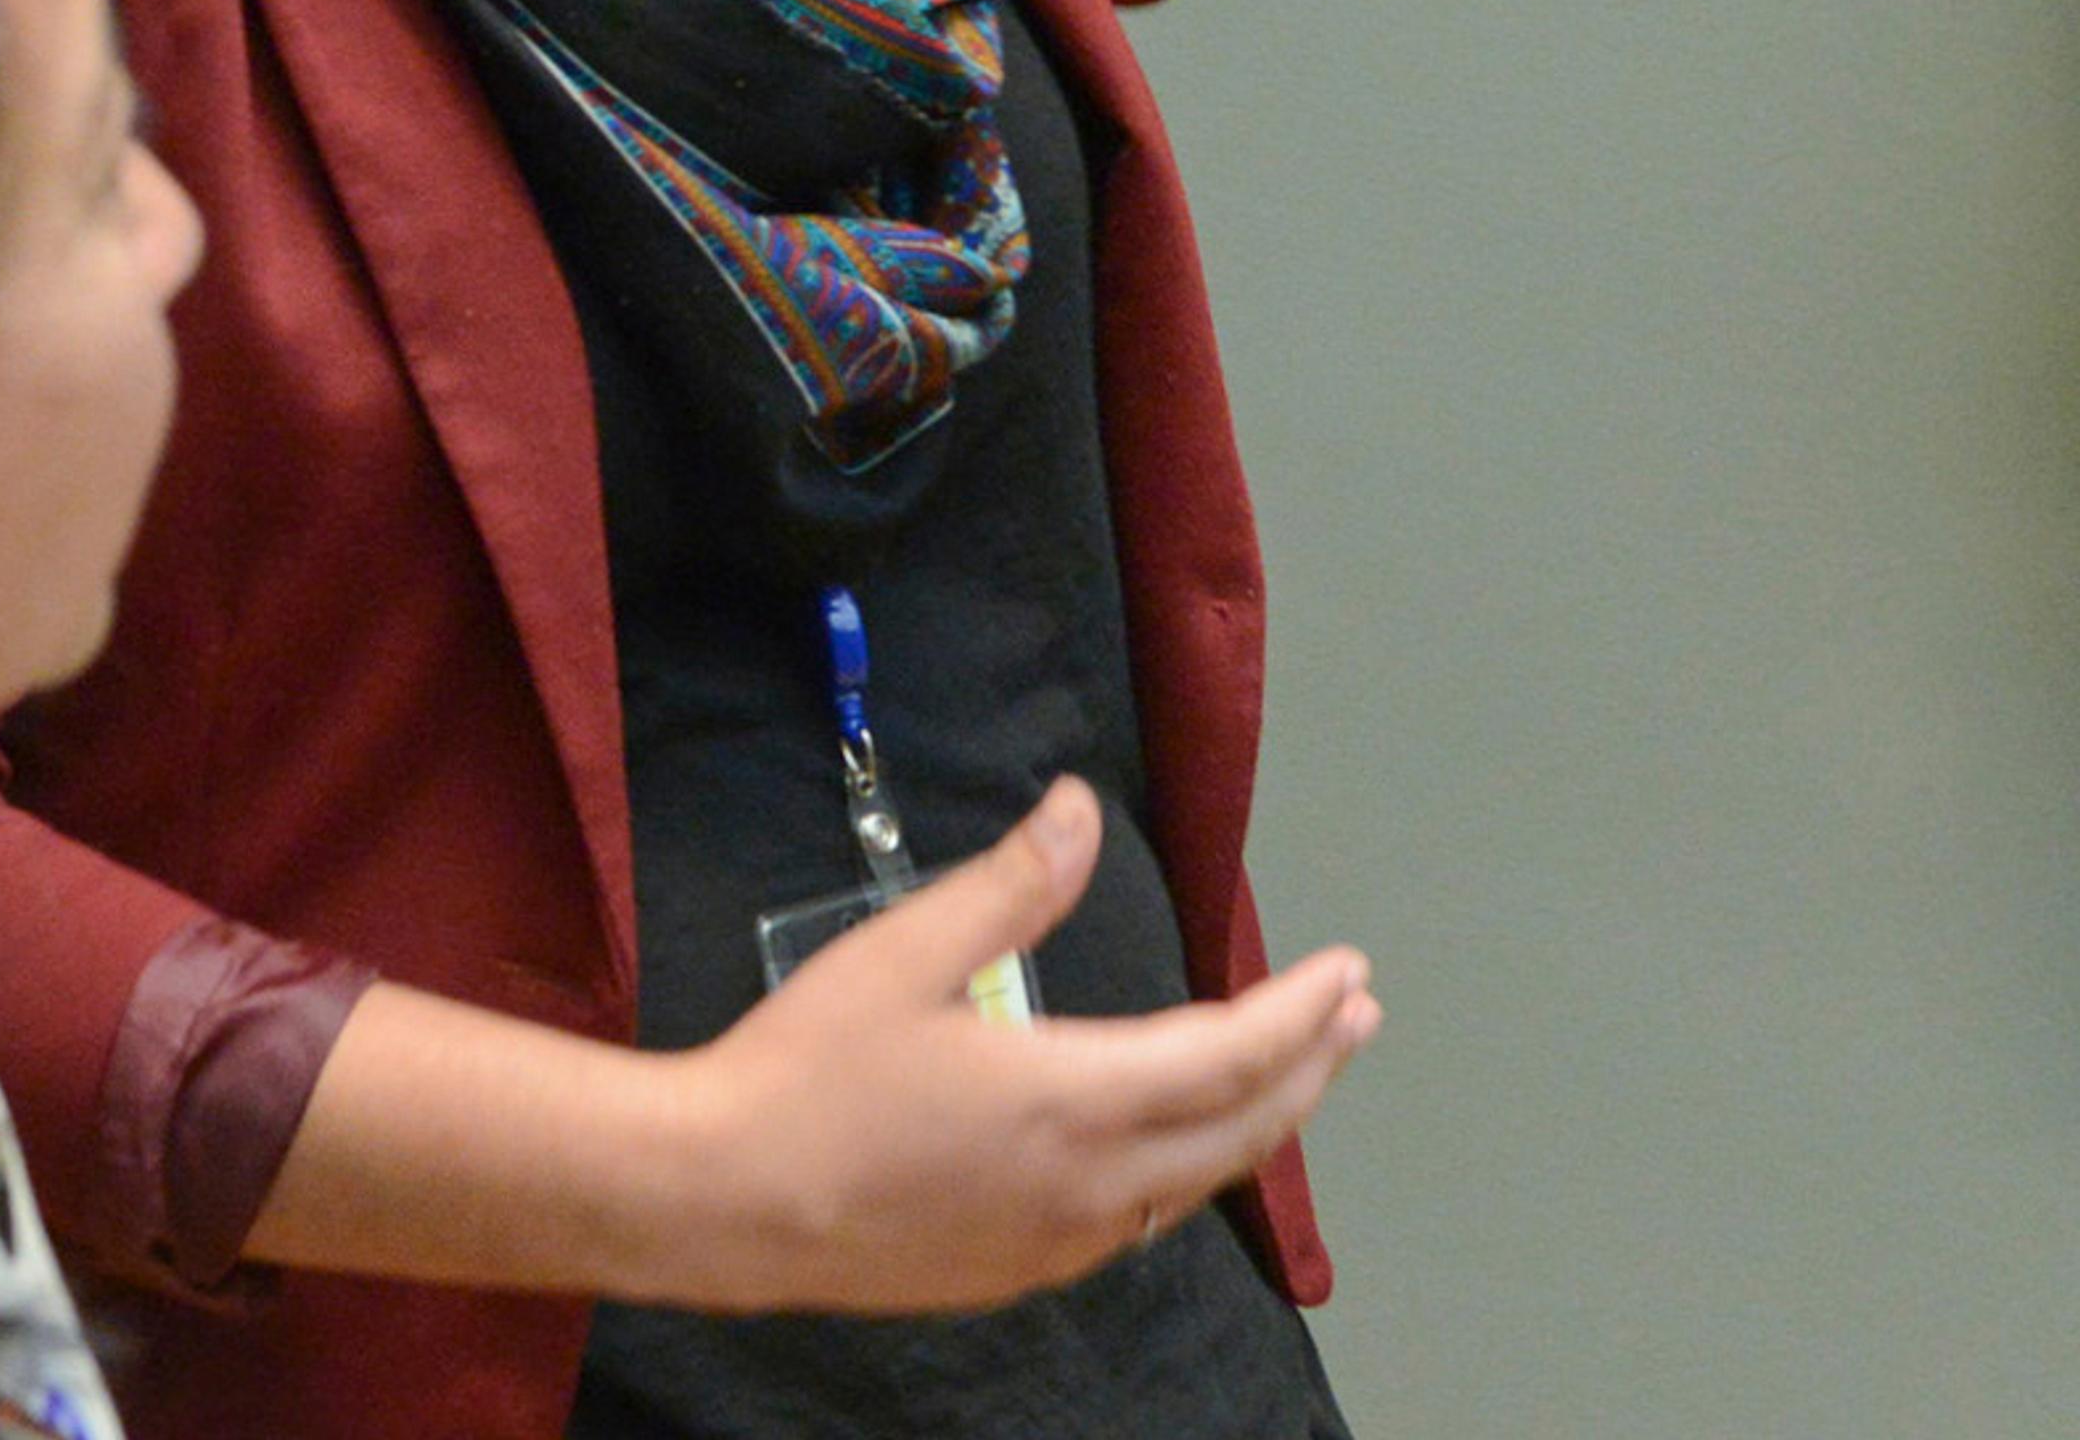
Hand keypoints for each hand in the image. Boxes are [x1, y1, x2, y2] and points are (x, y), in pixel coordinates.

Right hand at [648, 779, 1378, 1314]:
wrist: (722, 1202)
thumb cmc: (811, 1069)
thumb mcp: (910, 951)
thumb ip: (1013, 884)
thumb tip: (1081, 807)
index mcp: (1071, 1100)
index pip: (1230, 1057)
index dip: (1301, 1013)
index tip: (1349, 971)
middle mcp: (1084, 1186)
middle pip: (1238, 1130)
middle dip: (1310, 1066)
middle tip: (1357, 1014)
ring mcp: (1053, 1241)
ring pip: (1194, 1183)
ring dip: (1260, 1119)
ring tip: (1296, 1070)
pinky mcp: (1014, 1271)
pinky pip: (1140, 1219)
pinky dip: (1192, 1168)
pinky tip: (1183, 1145)